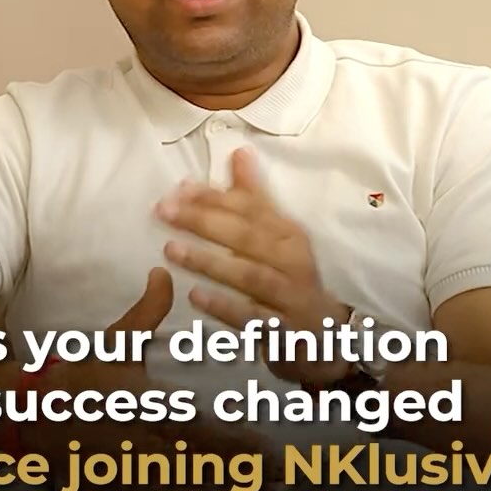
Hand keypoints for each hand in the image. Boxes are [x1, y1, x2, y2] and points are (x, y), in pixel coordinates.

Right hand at [29, 267, 279, 490]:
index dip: (229, 444)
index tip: (264, 447)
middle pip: (197, 474)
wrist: (33, 417)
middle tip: (278, 477)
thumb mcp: (112, 341)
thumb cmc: (80, 376)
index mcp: (137, 407)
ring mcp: (129, 477)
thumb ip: (145, 312)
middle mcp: (134, 446)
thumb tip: (164, 273)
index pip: (190, 431)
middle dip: (240, 479)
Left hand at [155, 150, 350, 384]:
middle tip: (165, 211)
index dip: (216, 197)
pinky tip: (196, 296)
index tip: (179, 188)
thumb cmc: (292, 279)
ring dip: (211, 262)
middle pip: (248, 237)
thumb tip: (239, 151)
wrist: (325, 338)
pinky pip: (253, 318)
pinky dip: (225, 307)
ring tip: (173, 249)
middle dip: (206, 221)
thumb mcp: (279, 238)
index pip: (252, 209)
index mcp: (290, 234)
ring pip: (250, 276)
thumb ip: (254, 198)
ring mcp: (291, 298)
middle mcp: (293, 261)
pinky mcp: (284, 331)